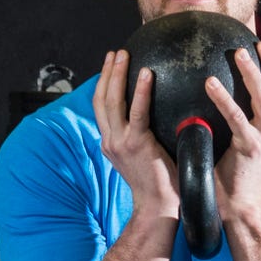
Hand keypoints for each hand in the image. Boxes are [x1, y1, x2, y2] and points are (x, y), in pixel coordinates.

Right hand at [94, 49, 178, 219]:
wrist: (157, 208)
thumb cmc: (159, 184)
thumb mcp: (143, 158)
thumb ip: (143, 139)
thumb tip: (158, 119)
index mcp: (110, 143)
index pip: (102, 108)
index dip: (103, 85)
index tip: (109, 66)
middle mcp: (109, 140)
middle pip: (101, 99)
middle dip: (106, 73)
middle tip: (115, 52)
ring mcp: (120, 142)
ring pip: (112, 100)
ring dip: (117, 74)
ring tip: (123, 54)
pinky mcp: (136, 144)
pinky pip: (137, 112)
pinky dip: (140, 91)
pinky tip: (147, 73)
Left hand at [205, 40, 260, 220]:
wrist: (242, 207)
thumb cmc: (238, 178)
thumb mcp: (250, 145)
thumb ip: (247, 125)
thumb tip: (230, 101)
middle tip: (256, 44)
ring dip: (251, 73)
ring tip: (238, 55)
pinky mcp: (250, 147)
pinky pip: (236, 116)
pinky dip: (224, 98)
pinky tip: (210, 83)